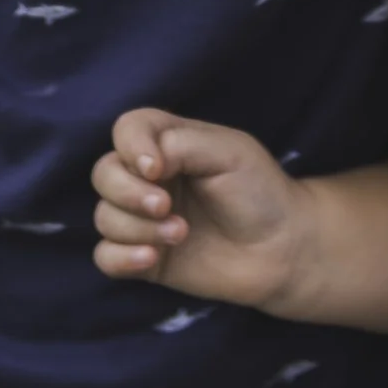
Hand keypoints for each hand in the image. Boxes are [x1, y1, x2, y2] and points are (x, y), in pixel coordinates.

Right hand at [91, 109, 309, 310]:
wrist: (283, 249)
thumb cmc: (260, 191)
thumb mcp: (229, 152)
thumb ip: (179, 144)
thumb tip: (140, 165)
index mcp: (169, 144)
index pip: (127, 129)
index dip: (131, 146)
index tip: (156, 169)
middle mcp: (150, 179)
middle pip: (104, 174)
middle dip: (128, 193)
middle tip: (166, 207)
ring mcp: (145, 219)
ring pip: (104, 217)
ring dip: (138, 228)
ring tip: (181, 234)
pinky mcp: (146, 258)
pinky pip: (105, 257)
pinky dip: (121, 257)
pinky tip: (152, 258)